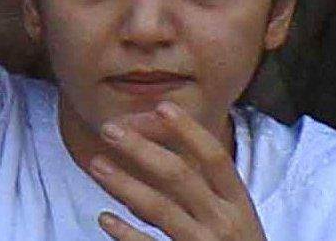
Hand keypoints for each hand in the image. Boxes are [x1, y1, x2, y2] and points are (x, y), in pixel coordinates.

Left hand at [88, 102, 266, 240]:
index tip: (162, 107)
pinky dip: (126, 233)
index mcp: (238, 203)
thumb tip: (167, 146)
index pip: (215, 158)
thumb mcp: (235, 215)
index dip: (189, 131)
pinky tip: (104, 218)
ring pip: (160, 209)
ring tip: (97, 164)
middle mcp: (222, 221)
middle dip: (142, 149)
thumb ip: (209, 186)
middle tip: (110, 129)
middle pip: (180, 176)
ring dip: (124, 183)